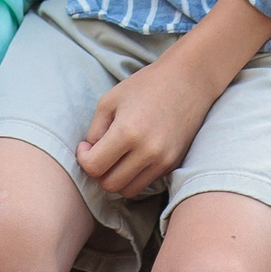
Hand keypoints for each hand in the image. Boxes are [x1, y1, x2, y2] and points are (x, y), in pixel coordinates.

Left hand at [78, 52, 221, 198]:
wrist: (187, 81)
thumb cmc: (145, 86)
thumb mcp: (110, 100)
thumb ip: (94, 131)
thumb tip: (89, 154)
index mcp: (127, 132)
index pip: (94, 167)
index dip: (83, 158)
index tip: (86, 146)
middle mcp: (147, 151)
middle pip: (110, 185)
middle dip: (99, 171)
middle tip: (99, 152)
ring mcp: (163, 161)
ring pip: (128, 190)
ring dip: (117, 178)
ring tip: (116, 156)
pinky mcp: (174, 164)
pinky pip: (146, 182)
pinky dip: (134, 175)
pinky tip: (134, 155)